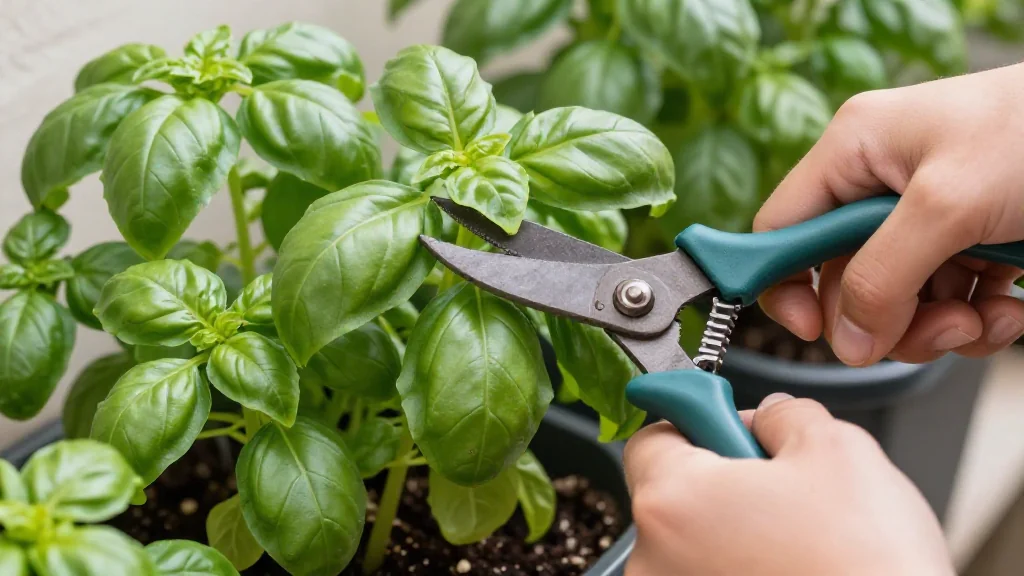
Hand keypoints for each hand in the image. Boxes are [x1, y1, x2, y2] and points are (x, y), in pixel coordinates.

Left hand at [623, 394, 952, 575]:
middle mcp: (654, 559)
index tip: (722, 414)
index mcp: (672, 500)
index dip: (697, 418)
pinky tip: (795, 571)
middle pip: (676, 492)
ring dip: (737, 530)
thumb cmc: (868, 568)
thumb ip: (788, 415)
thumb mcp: (839, 452)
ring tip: (801, 541)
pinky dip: (744, 569)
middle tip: (786, 484)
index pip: (651, 438)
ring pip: (697, 541)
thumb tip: (771, 414)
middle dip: (726, 478)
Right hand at [755, 64, 1023, 365]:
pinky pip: (944, 305)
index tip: (810, 331)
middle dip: (885, 319)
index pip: (782, 231)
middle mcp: (879, 187)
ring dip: (938, 328)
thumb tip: (846, 339)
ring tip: (983, 318)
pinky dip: (975, 322)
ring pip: (895, 304)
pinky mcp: (966, 243)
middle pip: (842, 282)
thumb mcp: (947, 204)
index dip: (785, 285)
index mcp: (853, 153)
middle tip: (934, 328)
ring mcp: (923, 219)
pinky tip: (1006, 309)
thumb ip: (882, 275)